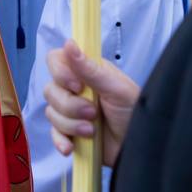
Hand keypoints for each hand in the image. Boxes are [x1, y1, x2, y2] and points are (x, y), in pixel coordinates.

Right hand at [43, 39, 139, 166]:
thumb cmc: (135, 113)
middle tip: (93, 113)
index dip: (60, 72)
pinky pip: (53, 134)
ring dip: (71, 124)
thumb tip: (69, 44)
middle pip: (50, 90)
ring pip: (51, 112)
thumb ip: (91, 69)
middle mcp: (75, 89)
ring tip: (92, 131)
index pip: (56, 60)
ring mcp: (70, 112)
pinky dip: (60, 140)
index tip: (77, 86)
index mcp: (86, 72)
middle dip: (70, 105)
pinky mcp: (69, 132)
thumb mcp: (117, 89)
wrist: (140, 147)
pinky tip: (71, 146)